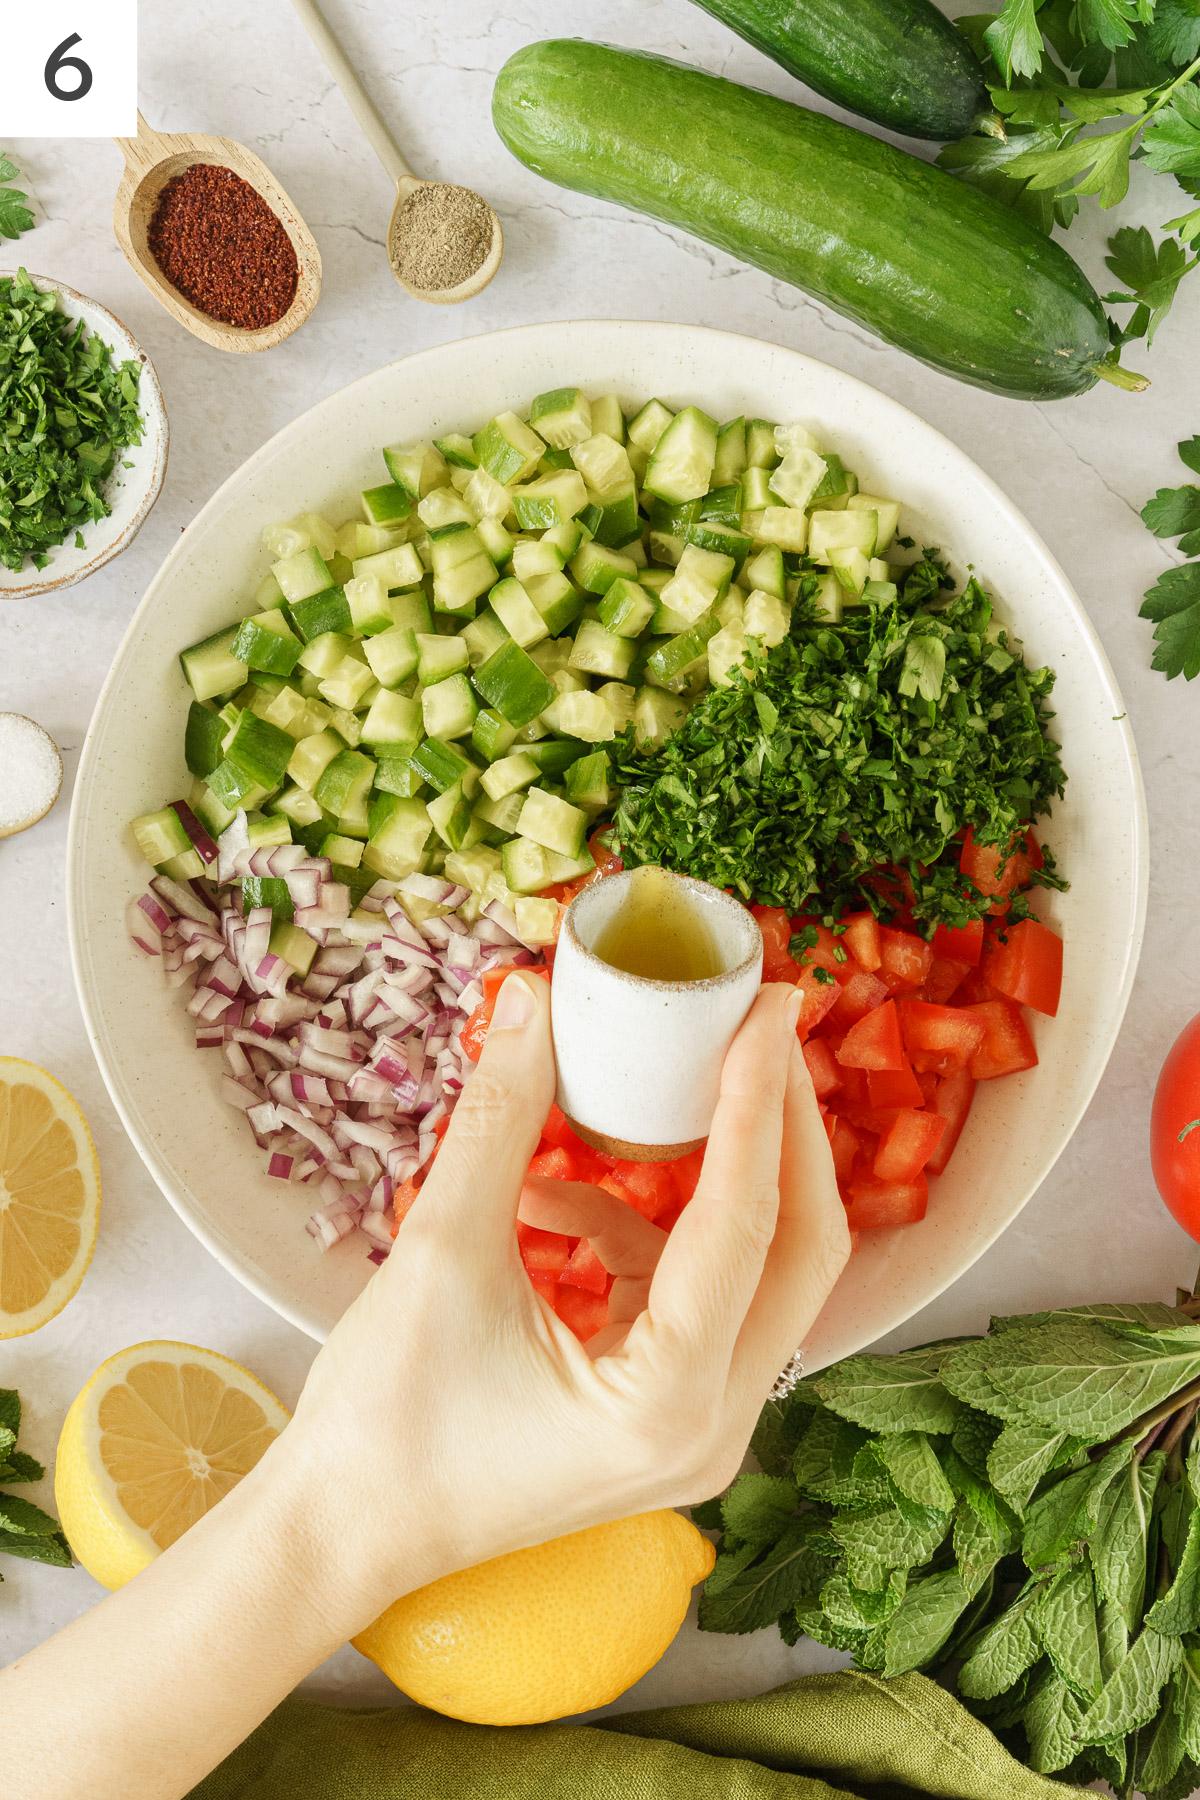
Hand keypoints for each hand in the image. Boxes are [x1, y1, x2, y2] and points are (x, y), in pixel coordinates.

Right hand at [272, 975, 849, 1634]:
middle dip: (778, 1129)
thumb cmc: (383, 1421)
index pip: (746, 1220)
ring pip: (751, 1270)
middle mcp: (714, 1425)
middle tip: (759, 1028)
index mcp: (672, 1401)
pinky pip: (687, 1294)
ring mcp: (697, 1426)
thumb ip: (500, 1117)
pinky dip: (637, 1232)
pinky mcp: (665, 1411)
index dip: (757, 1099)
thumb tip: (533, 997)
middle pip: (794, 1250)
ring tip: (659, 1088)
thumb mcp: (441, 1250)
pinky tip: (548, 1199)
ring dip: (706, 1176)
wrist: (342, 1533)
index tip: (769, 1005)